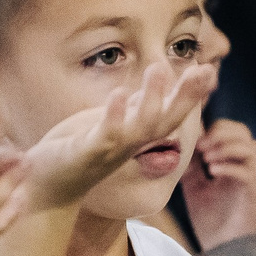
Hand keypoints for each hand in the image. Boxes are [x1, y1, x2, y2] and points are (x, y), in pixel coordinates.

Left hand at [22, 60, 213, 213]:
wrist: (48, 186)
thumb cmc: (80, 152)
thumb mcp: (114, 123)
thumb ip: (138, 106)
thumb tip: (159, 83)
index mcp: (137, 137)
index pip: (171, 114)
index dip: (190, 94)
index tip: (207, 71)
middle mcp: (131, 145)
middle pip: (166, 121)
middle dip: (185, 97)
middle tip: (203, 71)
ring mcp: (111, 150)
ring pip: (140, 127)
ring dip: (152, 99)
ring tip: (159, 68)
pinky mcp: (87, 152)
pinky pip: (105, 135)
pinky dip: (115, 115)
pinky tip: (120, 94)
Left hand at [181, 119, 255, 251]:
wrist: (221, 249)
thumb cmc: (209, 218)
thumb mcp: (194, 184)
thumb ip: (190, 161)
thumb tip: (179, 136)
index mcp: (233, 161)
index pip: (231, 130)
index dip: (214, 127)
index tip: (193, 137)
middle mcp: (246, 166)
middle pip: (243, 133)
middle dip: (220, 133)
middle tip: (200, 146)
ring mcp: (253, 179)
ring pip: (251, 147)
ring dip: (226, 147)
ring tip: (207, 160)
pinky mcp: (255, 193)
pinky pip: (249, 171)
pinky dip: (230, 166)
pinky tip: (213, 172)